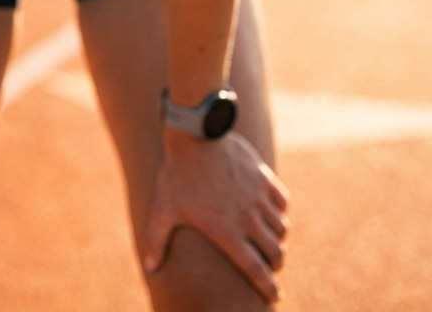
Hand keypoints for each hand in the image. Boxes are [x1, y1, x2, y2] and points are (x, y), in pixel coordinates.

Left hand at [142, 131, 289, 303]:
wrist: (195, 134)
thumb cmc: (177, 174)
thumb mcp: (162, 209)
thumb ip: (156, 240)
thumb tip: (149, 268)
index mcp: (227, 232)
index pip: (255, 270)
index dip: (268, 287)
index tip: (274, 297)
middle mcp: (248, 218)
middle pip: (275, 252)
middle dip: (275, 264)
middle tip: (269, 266)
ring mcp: (258, 196)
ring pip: (281, 228)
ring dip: (277, 238)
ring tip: (268, 240)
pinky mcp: (263, 177)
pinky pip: (282, 200)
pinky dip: (280, 210)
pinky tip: (271, 210)